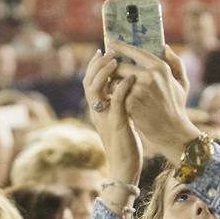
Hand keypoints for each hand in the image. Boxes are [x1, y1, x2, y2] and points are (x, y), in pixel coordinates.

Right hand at [83, 49, 141, 184]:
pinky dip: (122, 87)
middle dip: (97, 65)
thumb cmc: (126, 144)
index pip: (88, 83)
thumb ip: (118, 104)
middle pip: (87, 82)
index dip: (93, 66)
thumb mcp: (119, 120)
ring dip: (105, 73)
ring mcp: (105, 118)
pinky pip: (116, 102)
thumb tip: (123, 86)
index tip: (101, 51)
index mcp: (97, 110)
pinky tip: (131, 77)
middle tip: (108, 51)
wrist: (125, 167)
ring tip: (116, 60)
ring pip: (95, 90)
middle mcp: (97, 112)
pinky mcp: (117, 124)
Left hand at [109, 40, 198, 162]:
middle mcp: (150, 75)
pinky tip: (117, 102)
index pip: (136, 51)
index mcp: (161, 68)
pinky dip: (114, 97)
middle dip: (112, 70)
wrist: (172, 131)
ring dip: (112, 85)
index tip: (110, 42)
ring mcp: (139, 89)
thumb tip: (165, 47)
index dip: (121, 46)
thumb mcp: (182, 83)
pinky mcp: (131, 102)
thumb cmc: (177, 107)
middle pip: (120, 66)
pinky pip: (115, 94)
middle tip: (108, 73)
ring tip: (115, 91)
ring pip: (115, 80)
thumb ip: (176, 63)